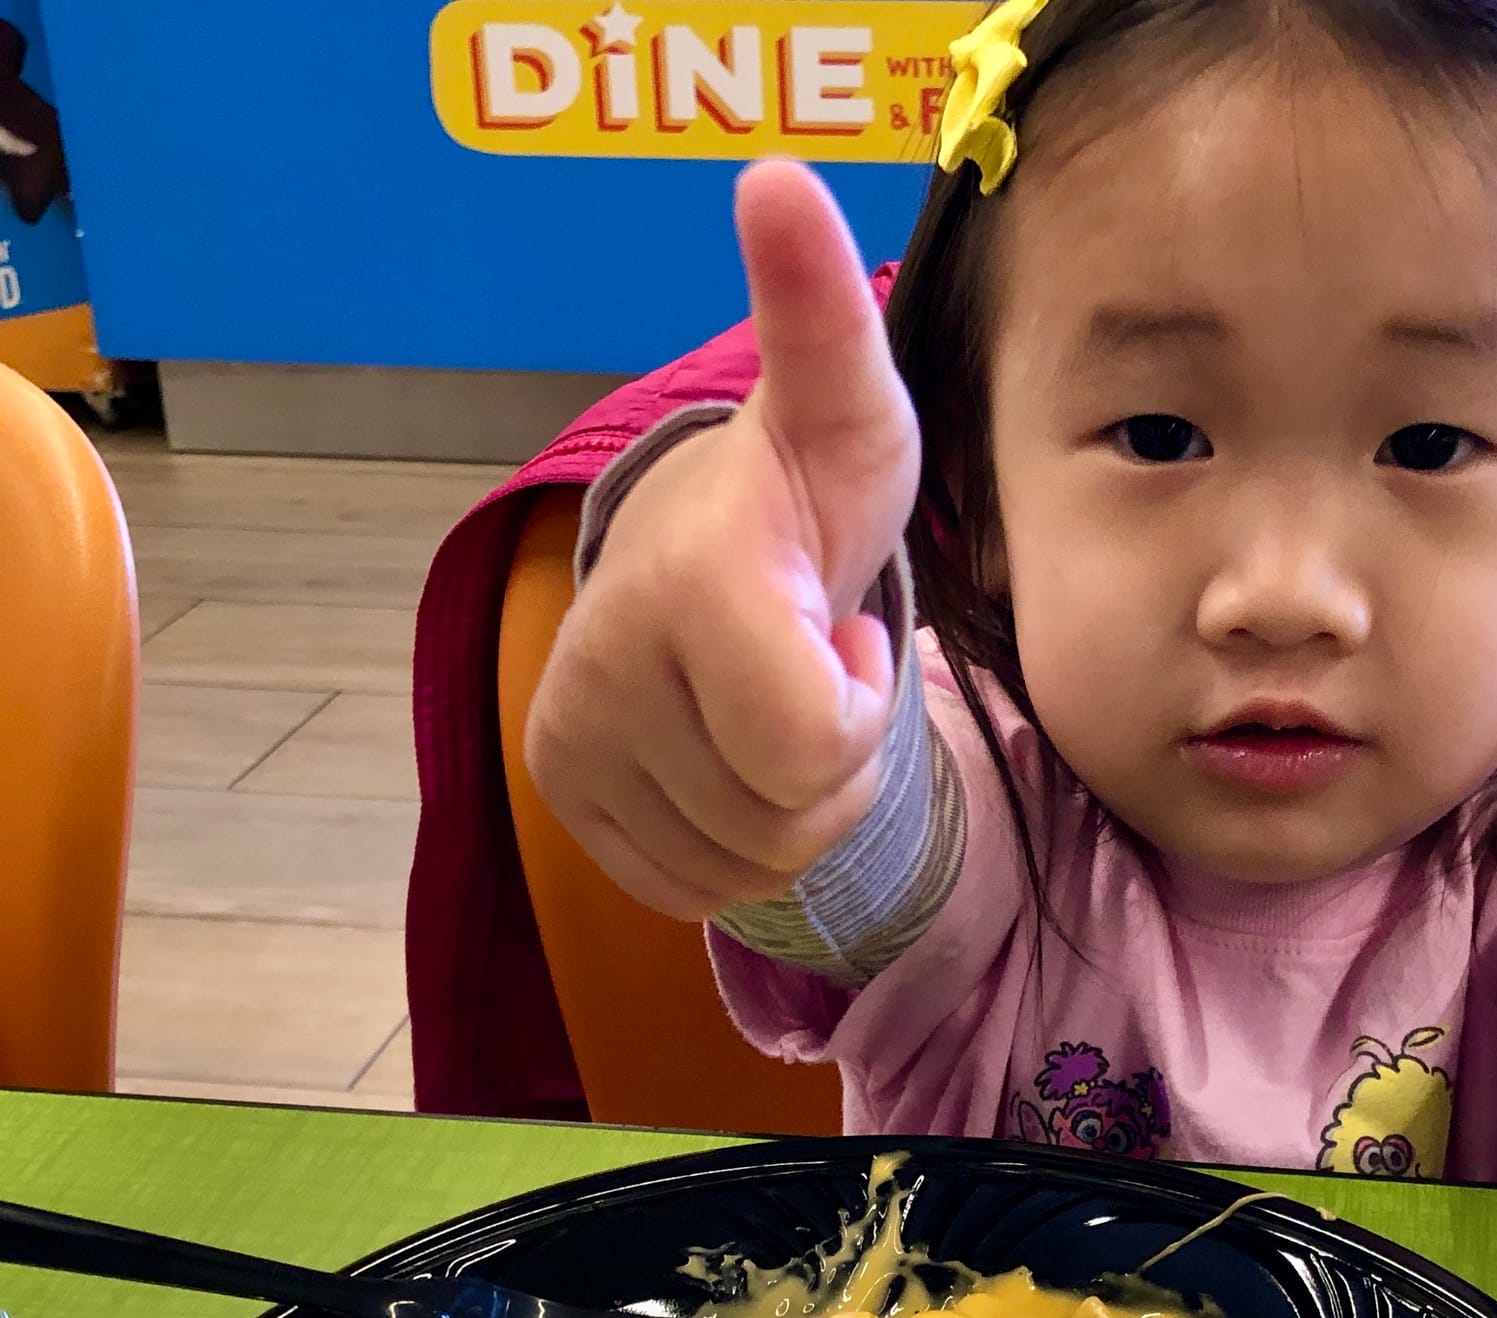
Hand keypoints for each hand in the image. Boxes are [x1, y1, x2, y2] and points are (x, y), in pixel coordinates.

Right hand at [526, 158, 919, 919]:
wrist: (694, 550)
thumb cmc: (802, 495)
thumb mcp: (848, 411)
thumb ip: (821, 320)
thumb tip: (778, 177)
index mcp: (688, 582)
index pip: (818, 745)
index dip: (863, 702)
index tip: (845, 625)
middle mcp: (601, 667)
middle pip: (792, 817)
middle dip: (838, 759)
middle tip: (812, 667)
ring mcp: (567, 742)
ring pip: (750, 866)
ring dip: (795, 805)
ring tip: (775, 705)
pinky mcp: (562, 796)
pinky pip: (692, 889)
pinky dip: (738, 845)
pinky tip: (731, 757)